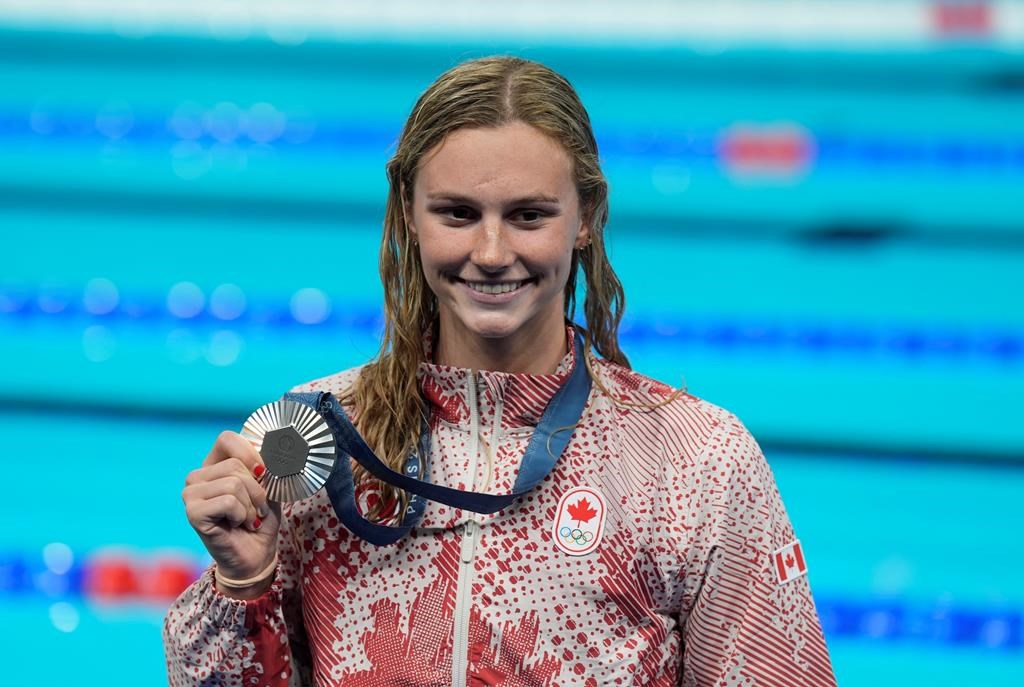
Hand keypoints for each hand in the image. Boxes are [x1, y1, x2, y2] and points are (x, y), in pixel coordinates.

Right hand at [182, 430, 278, 597]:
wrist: (256, 556)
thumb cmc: (261, 520)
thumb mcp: (269, 487)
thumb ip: (266, 466)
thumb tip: (270, 450)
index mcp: (214, 464)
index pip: (227, 438)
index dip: (250, 453)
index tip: (263, 474)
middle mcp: (198, 476)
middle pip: (236, 464)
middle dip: (258, 489)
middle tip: (257, 508)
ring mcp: (191, 494)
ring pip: (234, 483)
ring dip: (251, 505)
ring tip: (248, 518)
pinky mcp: (192, 513)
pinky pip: (228, 501)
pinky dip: (242, 515)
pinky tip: (238, 525)